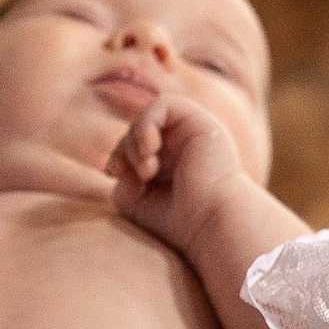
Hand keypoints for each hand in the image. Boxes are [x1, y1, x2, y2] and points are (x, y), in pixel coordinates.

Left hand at [110, 92, 265, 262]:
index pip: (132, 143)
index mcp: (171, 161)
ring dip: (136, 140)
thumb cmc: (179, 222)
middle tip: (141, 176)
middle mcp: (183, 143)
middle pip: (137, 129)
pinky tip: (150, 147)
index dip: (118, 155)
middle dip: (126, 150)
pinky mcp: (201, 121)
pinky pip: (163, 104)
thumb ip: (122, 178)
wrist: (211, 223)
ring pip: (148, 116)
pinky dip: (147, 122)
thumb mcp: (136, 202)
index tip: (118, 176)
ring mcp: (192, 131)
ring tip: (147, 168)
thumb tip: (116, 163)